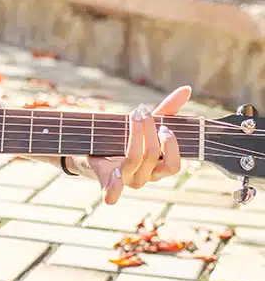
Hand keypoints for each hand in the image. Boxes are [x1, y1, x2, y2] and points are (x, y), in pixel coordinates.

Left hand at [68, 85, 191, 204]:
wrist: (93, 148)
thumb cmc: (125, 138)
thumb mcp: (145, 125)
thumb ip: (167, 110)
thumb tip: (186, 90)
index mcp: (157, 168)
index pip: (173, 166)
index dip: (171, 147)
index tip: (164, 126)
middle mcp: (143, 177)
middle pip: (152, 157)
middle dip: (149, 131)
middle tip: (143, 112)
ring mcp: (125, 179)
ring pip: (135, 160)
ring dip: (135, 135)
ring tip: (134, 115)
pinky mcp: (105, 178)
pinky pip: (111, 190)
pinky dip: (114, 189)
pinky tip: (115, 179)